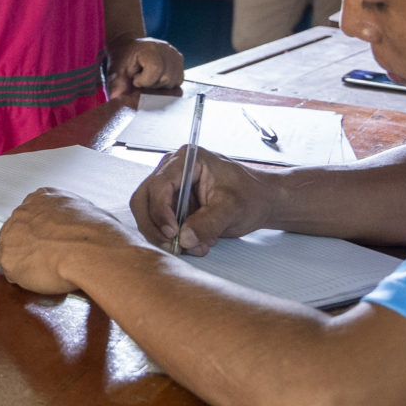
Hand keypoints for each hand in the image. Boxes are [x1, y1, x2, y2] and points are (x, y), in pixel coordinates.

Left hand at [0, 186, 150, 294]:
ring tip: (51, 269)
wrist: (90, 251)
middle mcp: (23, 212)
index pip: (33, 214)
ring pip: (14, 252)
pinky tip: (45, 277)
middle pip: (19, 232)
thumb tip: (80, 228)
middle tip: (51, 259)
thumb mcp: (89, 212)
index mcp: (43, 197)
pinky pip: (13, 273)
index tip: (50, 242)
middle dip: (32, 246)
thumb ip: (73, 216)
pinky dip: (27, 280)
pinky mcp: (8, 259)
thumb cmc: (97, 234)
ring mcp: (12, 235)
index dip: (42, 232)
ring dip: (29, 262)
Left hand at [108, 36, 184, 94]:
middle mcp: (166, 49)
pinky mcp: (179, 59)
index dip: (144, 80)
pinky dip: (167, 84)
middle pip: (166, 78)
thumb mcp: (115, 71)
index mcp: (149, 48)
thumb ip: (116, 83)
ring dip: (160, 86)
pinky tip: (156, 78)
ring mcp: (174, 54)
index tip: (135, 79)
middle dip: (151, 85)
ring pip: (174, 82)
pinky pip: (179, 80)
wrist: (128, 47)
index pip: (156, 69)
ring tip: (148, 78)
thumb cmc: (121, 59)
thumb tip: (115, 96)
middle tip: (141, 79)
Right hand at [131, 145, 273, 254]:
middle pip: (144, 200)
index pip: (158, 185)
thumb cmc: (251, 195)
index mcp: (186, 160)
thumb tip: (185, 238)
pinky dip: (174, 238)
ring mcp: (170, 188)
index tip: (173, 233)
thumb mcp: (233, 208)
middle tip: (173, 245)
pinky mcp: (173, 205)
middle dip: (156, 227)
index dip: (161, 211)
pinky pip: (160, 224)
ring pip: (148, 215)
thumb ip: (209, 222)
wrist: (261, 202)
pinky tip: (198, 242)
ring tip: (196, 246)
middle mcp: (172, 171)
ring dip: (166, 236)